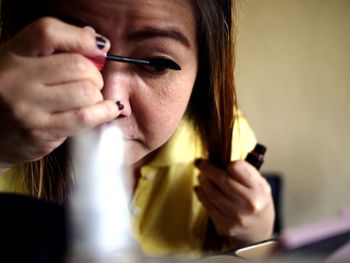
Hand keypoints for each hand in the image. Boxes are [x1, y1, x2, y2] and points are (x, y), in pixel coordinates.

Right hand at [0, 17, 119, 171]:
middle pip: (77, 66)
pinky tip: (110, 109)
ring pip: (86, 92)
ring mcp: (27, 108)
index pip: (48, 32)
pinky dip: (106, 111)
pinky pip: (85, 117)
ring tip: (89, 99)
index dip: (81, 38)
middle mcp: (16, 79)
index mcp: (11, 54)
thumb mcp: (21, 66)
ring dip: (98, 96)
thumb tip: (93, 38)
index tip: (100, 47)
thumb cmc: (11, 97)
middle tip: (92, 82)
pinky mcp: (40, 132)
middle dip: (95, 74)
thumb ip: (53, 50)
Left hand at [194, 159, 274, 243]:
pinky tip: (199, 189)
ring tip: (201, 176)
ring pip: (211, 193)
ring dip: (202, 181)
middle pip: (221, 179)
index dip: (228, 163)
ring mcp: (236, 216)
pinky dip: (201, 194)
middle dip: (207, 168)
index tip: (222, 162)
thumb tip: (222, 160)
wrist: (260, 230)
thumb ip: (245, 171)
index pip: (237, 168)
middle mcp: (249, 203)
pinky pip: (207, 206)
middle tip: (200, 163)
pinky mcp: (225, 226)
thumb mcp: (260, 183)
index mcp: (259, 189)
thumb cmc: (257, 201)